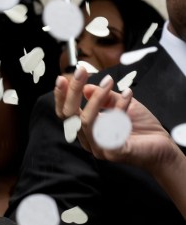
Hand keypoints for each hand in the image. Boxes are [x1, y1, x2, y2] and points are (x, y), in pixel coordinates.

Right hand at [54, 66, 180, 172]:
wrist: (162, 148)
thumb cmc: (142, 128)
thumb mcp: (122, 105)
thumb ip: (105, 98)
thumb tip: (86, 88)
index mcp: (87, 131)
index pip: (67, 115)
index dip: (61, 97)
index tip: (62, 78)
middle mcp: (89, 141)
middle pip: (70, 117)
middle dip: (73, 92)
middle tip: (80, 72)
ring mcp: (99, 148)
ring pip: (87, 122)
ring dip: (97, 98)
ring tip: (109, 81)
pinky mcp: (113, 152)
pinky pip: (110, 128)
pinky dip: (119, 108)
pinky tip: (128, 94)